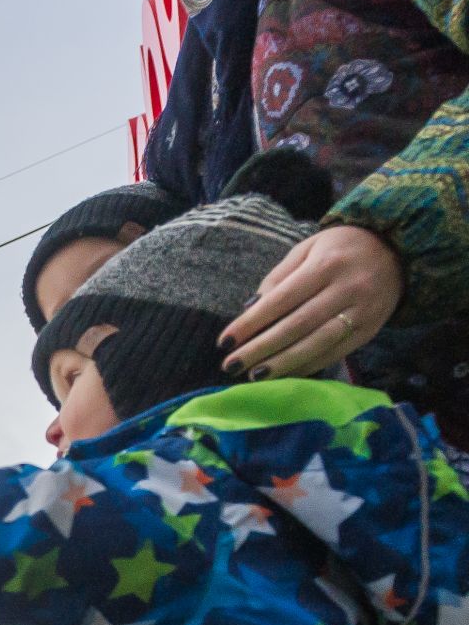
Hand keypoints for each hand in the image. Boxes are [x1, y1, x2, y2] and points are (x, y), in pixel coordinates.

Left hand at [218, 225, 402, 380]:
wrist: (399, 249)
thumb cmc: (341, 248)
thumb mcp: (308, 249)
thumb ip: (278, 277)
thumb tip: (250, 309)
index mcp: (326, 265)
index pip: (281, 299)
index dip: (251, 322)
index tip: (225, 341)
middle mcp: (346, 289)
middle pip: (296, 326)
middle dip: (261, 349)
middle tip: (232, 365)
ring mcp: (362, 311)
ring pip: (317, 343)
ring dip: (283, 364)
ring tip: (255, 376)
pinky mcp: (371, 329)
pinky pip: (336, 352)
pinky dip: (308, 365)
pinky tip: (285, 374)